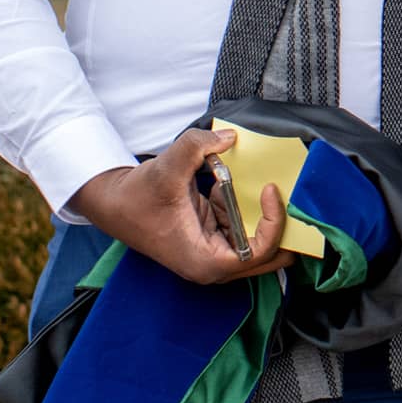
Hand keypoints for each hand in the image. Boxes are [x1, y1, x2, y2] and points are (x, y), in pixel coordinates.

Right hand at [68, 127, 295, 284]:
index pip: (261, 252)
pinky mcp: (216, 237)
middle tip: (287, 190)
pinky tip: (234, 182)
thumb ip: (197, 146)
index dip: (274, 222)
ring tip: (262, 181)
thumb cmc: (136, 196)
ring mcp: (216, 253)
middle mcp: (214, 264)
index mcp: (205, 261)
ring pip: (263, 240)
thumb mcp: (166, 168)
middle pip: (272, 255)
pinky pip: (246, 224)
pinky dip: (248, 203)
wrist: (115, 203)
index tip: (269, 189)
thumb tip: (229, 137)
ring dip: (264, 211)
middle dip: (283, 224)